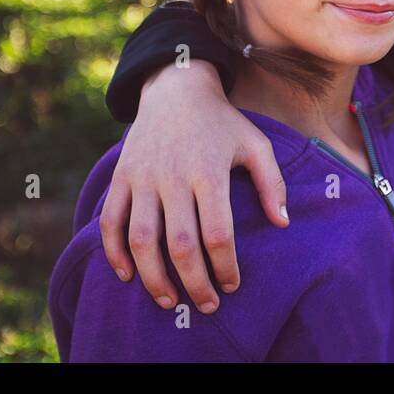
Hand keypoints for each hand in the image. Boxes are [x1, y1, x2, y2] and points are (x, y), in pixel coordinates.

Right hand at [99, 59, 288, 313]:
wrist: (175, 88)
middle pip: (181, 245)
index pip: (217, 233)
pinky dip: (114, 252)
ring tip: (168, 301)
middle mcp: (174, 177)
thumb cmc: (222, 122)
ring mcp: (143, 178)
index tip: (232, 285)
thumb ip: (273, 182)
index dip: (224, 266)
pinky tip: (127, 274)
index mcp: (209, 172)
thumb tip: (282, 223)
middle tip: (206, 305)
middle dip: (194, 283)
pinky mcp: (122, 177)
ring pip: (142, 239)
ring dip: (153, 277)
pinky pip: (111, 221)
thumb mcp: (255, 144)